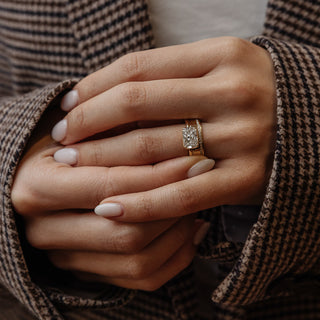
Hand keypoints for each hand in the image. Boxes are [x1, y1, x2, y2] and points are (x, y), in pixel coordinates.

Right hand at [12, 108, 211, 288]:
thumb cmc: (68, 147)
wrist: (40, 177)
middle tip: (200, 180)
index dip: (159, 174)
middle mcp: (44, 229)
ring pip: (138, 260)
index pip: (111, 185)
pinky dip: (176, 255)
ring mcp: (66, 257)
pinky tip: (193, 228)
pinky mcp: (87, 272)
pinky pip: (142, 278)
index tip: (194, 158)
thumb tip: (177, 130)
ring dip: (178, 233)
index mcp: (37, 187)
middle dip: (173, 207)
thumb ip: (117, 130)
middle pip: (127, 232)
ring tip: (196, 202)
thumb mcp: (83, 130)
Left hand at [51, 36, 275, 221]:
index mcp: (224, 55)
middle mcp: (235, 91)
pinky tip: (107, 207)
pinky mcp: (248, 179)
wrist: (309, 125)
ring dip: (103, 159)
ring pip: (152, 148)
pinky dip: (141, 202)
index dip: (95, 86)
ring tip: (72, 166)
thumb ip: (169, 80)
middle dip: (88, 122)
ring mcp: (244, 136)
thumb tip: (103, 95)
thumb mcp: (216, 72)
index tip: (68, 106)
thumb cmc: (251, 97)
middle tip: (60, 139)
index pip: (140, 67)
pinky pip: (181, 194)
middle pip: (138, 103)